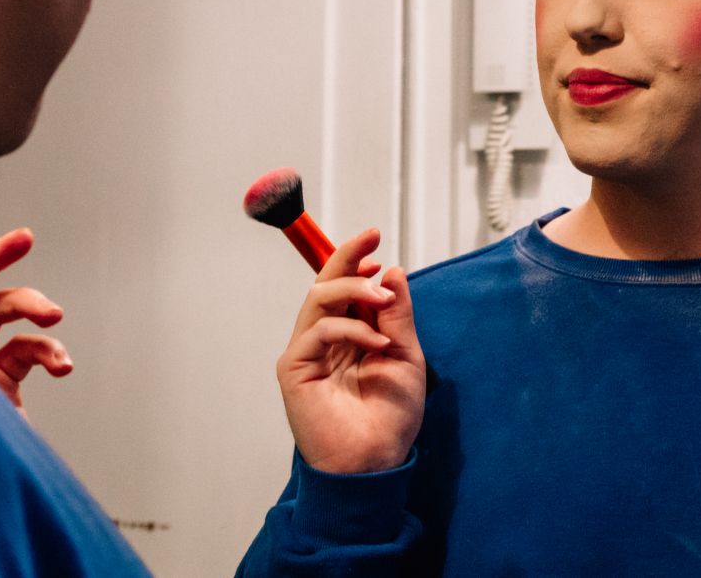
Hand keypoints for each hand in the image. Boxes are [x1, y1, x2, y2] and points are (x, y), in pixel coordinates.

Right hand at [276, 228, 425, 473]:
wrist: (376, 462)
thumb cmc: (390, 417)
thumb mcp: (405, 356)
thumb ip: (396, 315)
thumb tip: (391, 270)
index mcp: (349, 335)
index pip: (344, 286)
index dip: (354, 259)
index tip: (375, 238)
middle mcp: (325, 339)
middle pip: (324, 284)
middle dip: (347, 258)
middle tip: (372, 246)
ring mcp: (307, 353)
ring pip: (318, 299)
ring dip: (353, 289)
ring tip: (382, 298)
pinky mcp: (295, 370)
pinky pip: (318, 331)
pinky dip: (351, 328)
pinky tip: (378, 342)